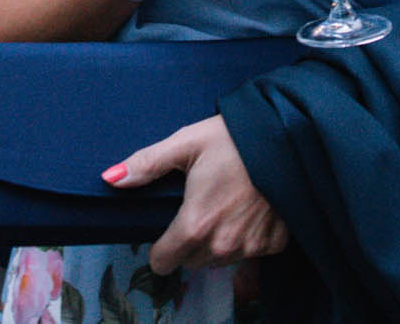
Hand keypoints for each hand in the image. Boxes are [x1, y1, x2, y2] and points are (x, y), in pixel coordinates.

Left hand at [106, 116, 287, 274]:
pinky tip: (251, 209)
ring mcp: (250, 248)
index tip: (169, 225)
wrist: (288, 137)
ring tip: (227, 204)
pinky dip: (248, 237)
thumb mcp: (186, 143)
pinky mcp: (274, 245)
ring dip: (218, 241)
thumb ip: (146, 165)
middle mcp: (222, 245)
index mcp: (195, 225)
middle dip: (190, 241)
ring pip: (220, 259)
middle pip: (191, 261)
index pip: (163, 263)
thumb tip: (110, 179)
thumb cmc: (233, 137)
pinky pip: (251, 252)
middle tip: (202, 205)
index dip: (161, 246)